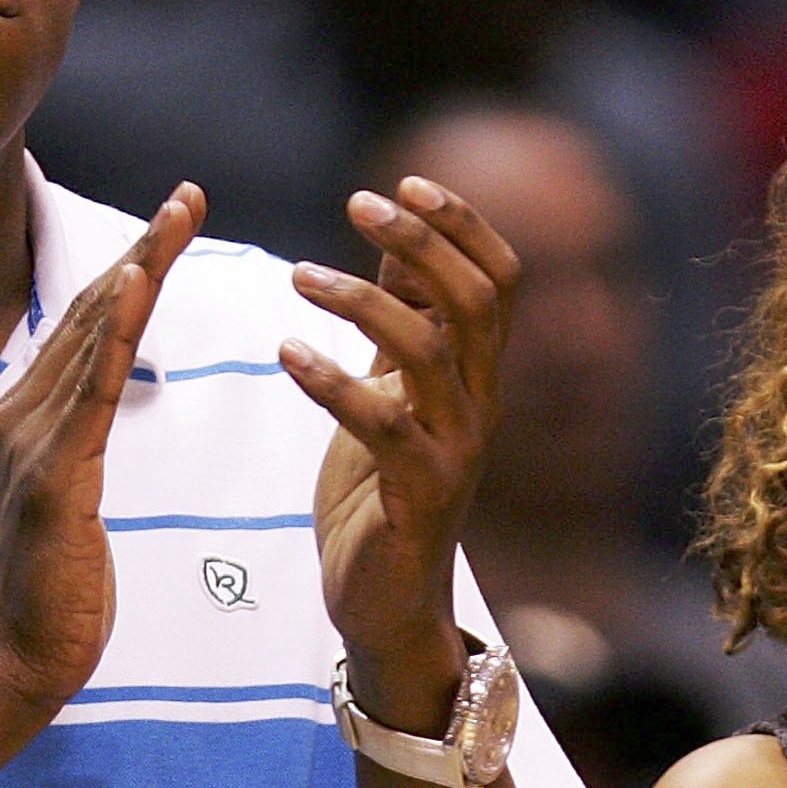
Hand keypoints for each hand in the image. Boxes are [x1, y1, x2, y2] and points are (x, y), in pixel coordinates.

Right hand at [0, 185, 201, 709]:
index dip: (130, 269)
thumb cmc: (52, 592)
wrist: (16, 663)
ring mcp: (34, 441)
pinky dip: (115, 331)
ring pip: (92, 335)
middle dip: (142, 248)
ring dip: (138, 270)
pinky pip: (92, 388)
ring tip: (177, 217)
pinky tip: (139, 285)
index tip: (172, 221)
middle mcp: (23, 416)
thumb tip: (88, 418)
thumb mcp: (70, 502)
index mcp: (31, 420)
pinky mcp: (56, 474)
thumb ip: (75, 450)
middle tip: (188, 194)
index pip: (87, 328)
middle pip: (90, 312)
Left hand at [280, 176, 518, 730]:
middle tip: (357, 205)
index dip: (461, 224)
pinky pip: (385, 425)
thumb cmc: (380, 493)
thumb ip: (400, 322)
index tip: (401, 183)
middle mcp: (481, 406)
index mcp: (476, 375)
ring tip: (299, 276)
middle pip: (478, 300)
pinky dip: (332, 381)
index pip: (500, 279)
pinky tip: (286, 352)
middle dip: (422, 241)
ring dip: (363, 300)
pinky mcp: (420, 496)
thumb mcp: (391, 390)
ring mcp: (456, 451)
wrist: (384, 604)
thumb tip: (392, 238)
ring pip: (431, 351)